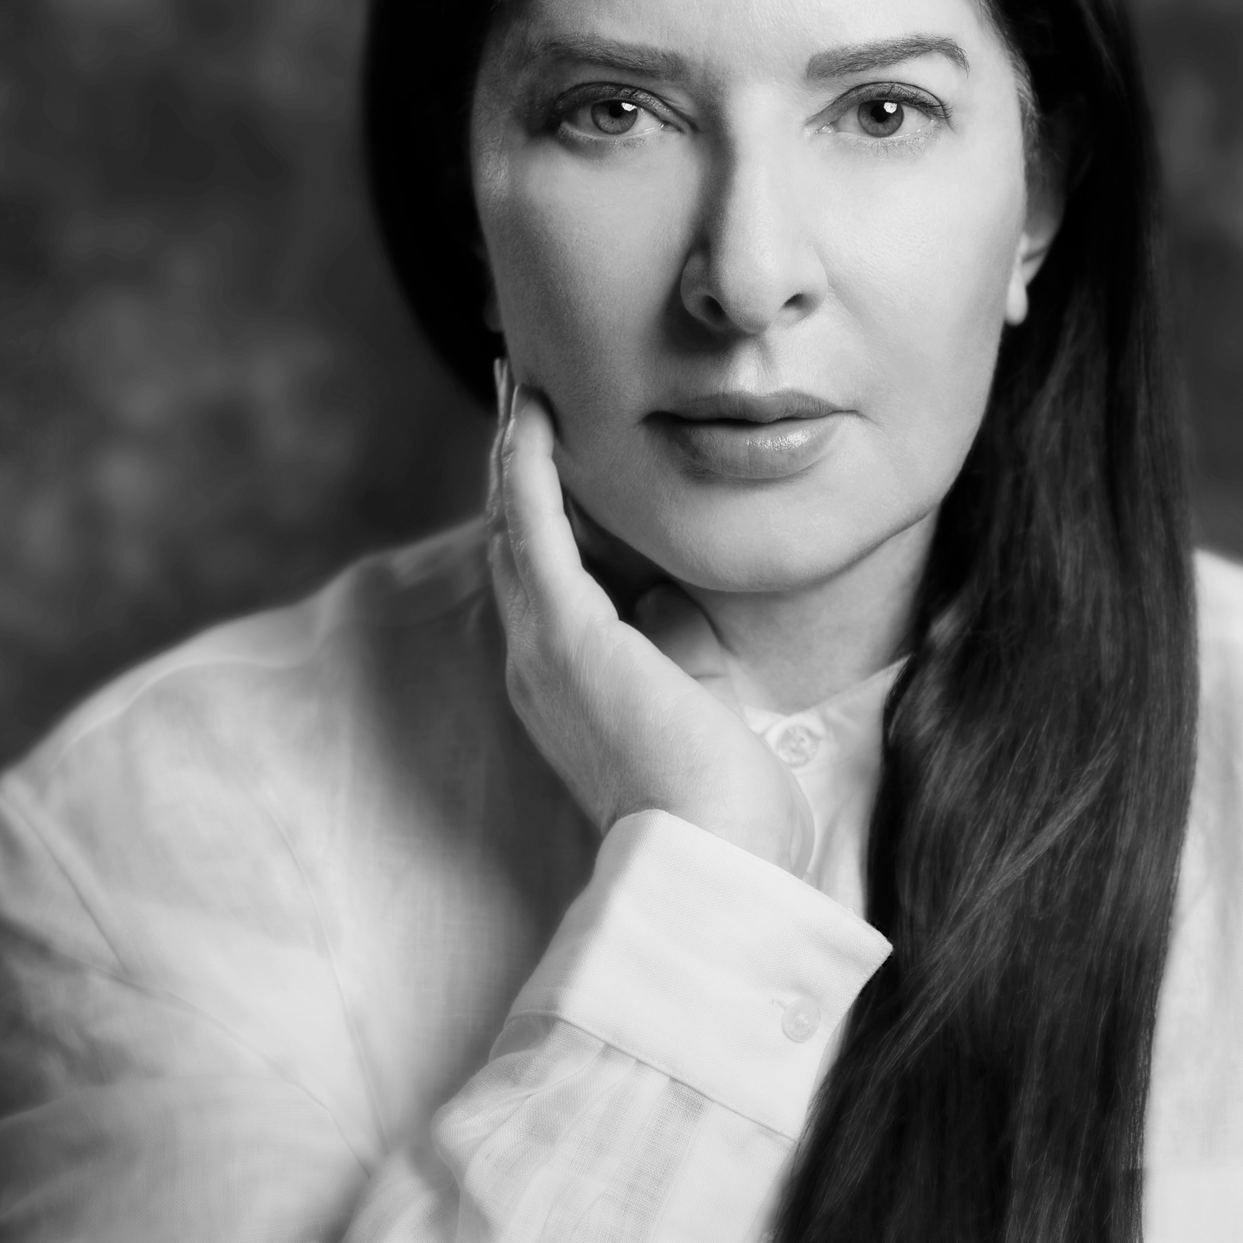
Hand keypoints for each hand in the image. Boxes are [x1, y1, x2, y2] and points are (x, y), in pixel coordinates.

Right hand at [486, 370, 814, 876]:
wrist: (718, 854)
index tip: (557, 457)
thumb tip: (677, 598)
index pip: (548, 583)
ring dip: (517, 454)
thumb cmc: (727, 804)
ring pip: (515, 527)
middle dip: (520, 473)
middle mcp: (539, 665)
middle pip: (516, 546)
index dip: (546, 516)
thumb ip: (680, 648)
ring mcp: (545, 648)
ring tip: (522, 389)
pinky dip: (529, 467)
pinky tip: (533, 416)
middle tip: (525, 399)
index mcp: (570, 688)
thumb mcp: (699, 704)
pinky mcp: (566, 633)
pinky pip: (533, 528)